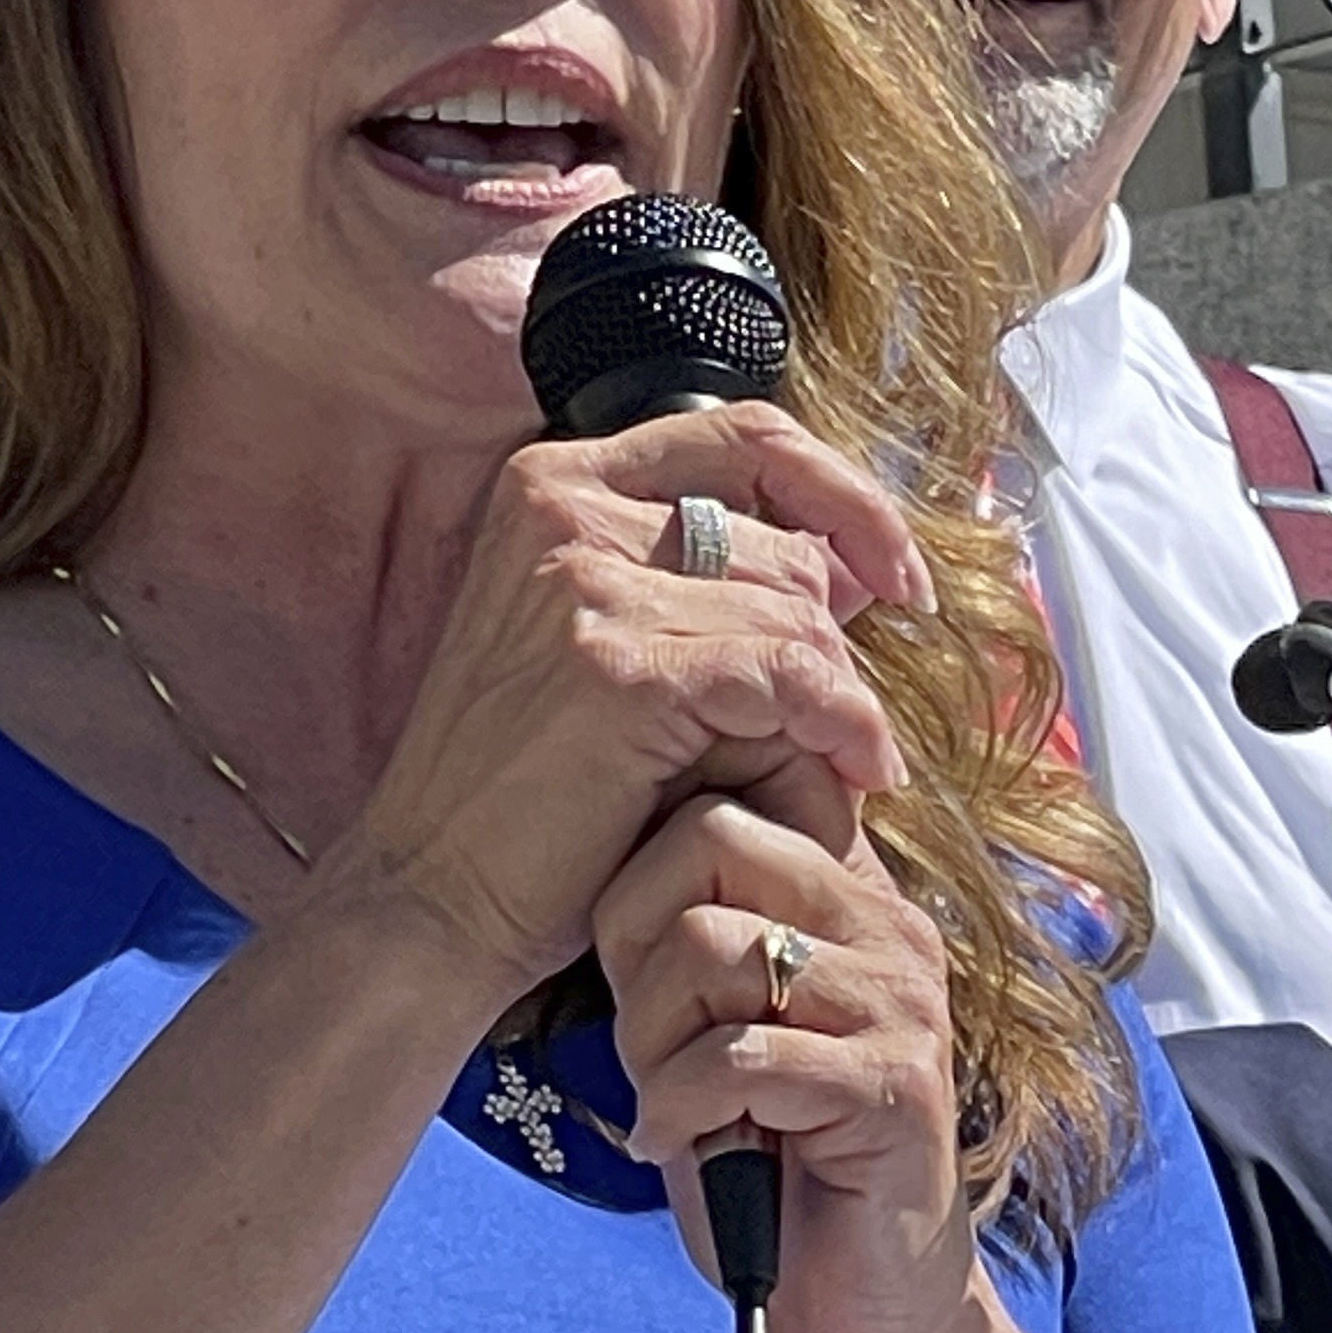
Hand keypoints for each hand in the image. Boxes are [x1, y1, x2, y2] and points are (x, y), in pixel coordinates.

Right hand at [325, 405, 932, 1002]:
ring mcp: (584, 577)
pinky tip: (857, 772)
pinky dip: (843, 725)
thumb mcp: (607, 644)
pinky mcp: (620, 664)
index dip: (843, 496)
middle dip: (831, 637)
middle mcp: (563, 504)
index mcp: (555, 481)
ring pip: (798, 609)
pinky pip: (793, 674)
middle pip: (783, 537)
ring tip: (838, 762)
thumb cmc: (528, 791)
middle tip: (838, 721)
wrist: (434, 897)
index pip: (748, 435)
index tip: (897, 574)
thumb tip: (855, 563)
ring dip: (838, 697)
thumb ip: (710, 583)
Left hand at [596, 794, 1001, 1332]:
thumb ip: (678, 947)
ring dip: (653, 1040)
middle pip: (710, 841)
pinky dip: (681, 1104)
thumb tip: (585, 866)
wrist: (869, 1317)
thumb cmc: (771, 1167)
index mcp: (843, 896)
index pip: (713, 803)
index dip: (634, 886)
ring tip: (669, 1101)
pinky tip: (678, 1146)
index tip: (634, 982)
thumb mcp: (709, 1032)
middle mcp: (886, 926)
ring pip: (712, 945)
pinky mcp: (899, 1087)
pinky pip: (744, 1055)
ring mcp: (902, 1003)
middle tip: (642, 1043)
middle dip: (636, 949)